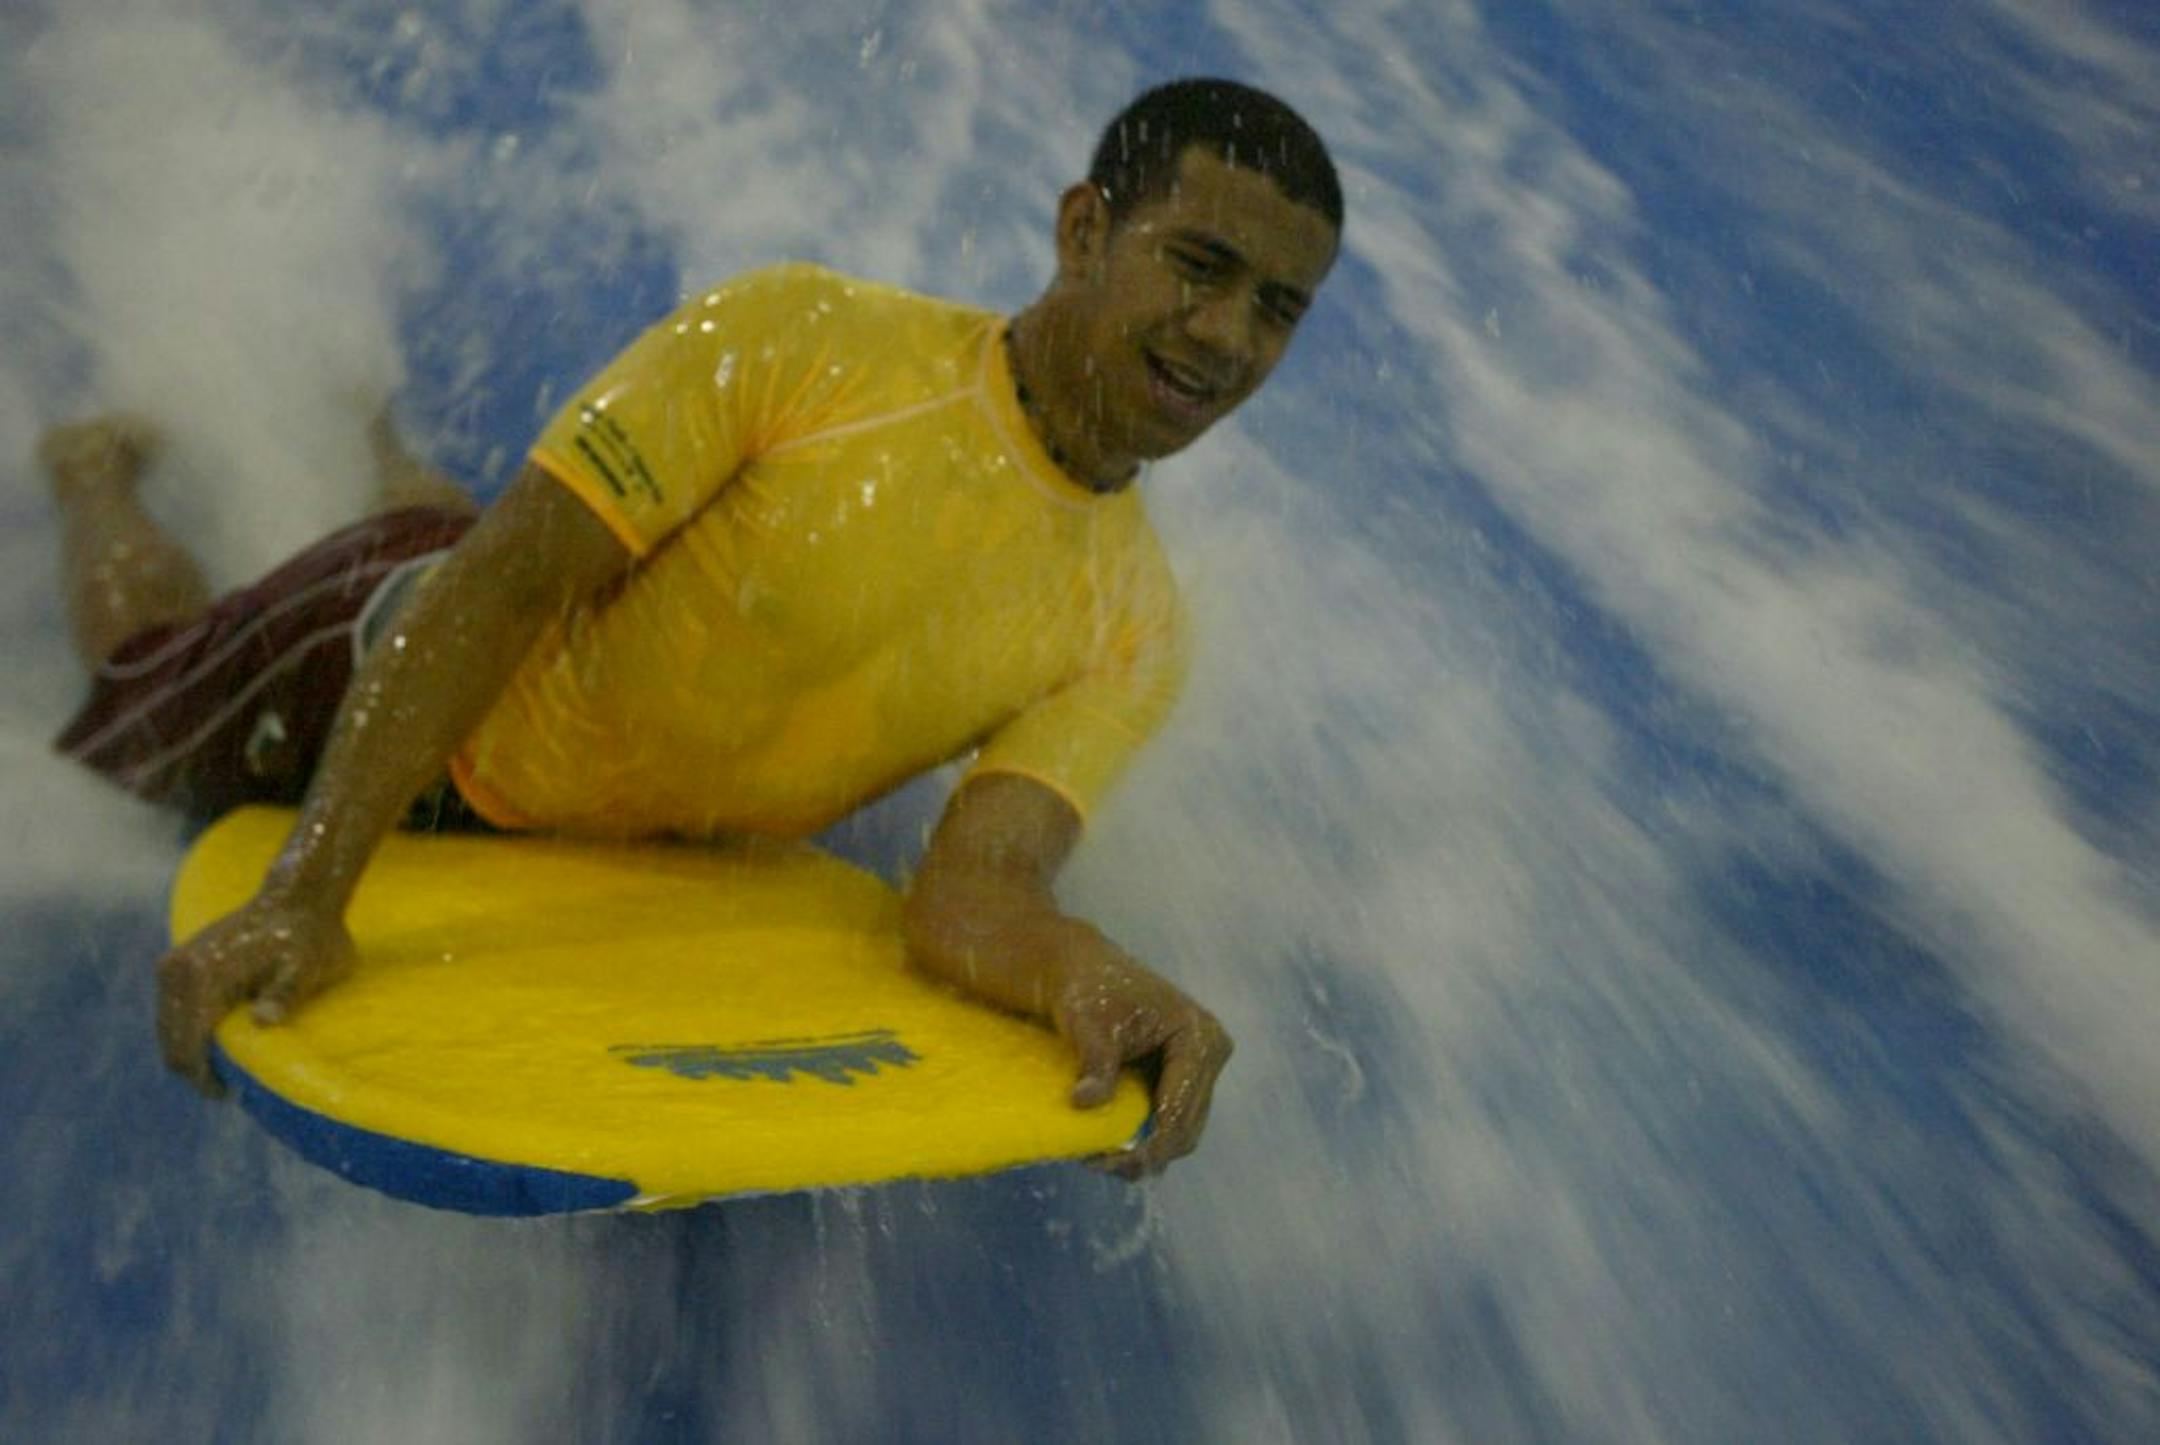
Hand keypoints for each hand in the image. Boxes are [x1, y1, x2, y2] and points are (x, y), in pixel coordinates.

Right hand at [156, 894, 357, 1094]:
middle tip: (229, 1088)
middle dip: (195, 1069)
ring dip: (190, 1050)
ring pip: (168, 1028)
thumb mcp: (307, 967)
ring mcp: (173, 964)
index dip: (202, 1078)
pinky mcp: (178, 961)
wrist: (295, 896)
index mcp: (203, 975)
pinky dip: (189, 1030)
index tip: (228, 1094)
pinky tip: (218, 1042)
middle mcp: (177, 970)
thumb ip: (285, 993)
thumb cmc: (308, 935)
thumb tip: (262, 1020)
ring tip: (225, 1069)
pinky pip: (173, 1010)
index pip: (186, 1045)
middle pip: (170, 1041)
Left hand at [1053, 956, 1232, 1178]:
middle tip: (1100, 1163)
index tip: (1112, 1161)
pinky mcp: (1181, 1075)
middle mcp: (1209, 1054)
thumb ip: (1097, 1062)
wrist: (1084, 970)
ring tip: (1101, 1157)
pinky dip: (1144, 1136)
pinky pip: (1170, 1118)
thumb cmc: (1089, 987)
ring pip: (1181, 1129)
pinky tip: (1111, 1143)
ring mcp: (1198, 1067)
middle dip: (1148, 1153)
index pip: (1182, 1110)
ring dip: (1146, 1149)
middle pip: (1187, 1127)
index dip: (1152, 1144)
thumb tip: (1085, 1102)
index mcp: (1198, 1039)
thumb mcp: (1090, 1023)